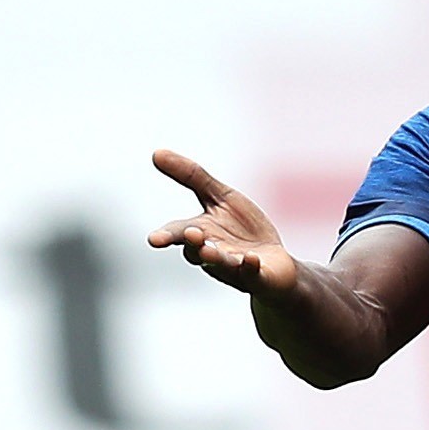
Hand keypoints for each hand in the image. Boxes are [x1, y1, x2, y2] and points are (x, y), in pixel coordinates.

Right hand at [146, 149, 298, 296]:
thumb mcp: (220, 196)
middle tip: (191, 235)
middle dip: (192, 244)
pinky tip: (251, 259)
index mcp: (201, 233)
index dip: (167, 235)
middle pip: (197, 250)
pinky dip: (250, 268)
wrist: (274, 263)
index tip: (154, 239)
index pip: (179, 232)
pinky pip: (253, 274)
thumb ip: (192, 176)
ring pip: (222, 264)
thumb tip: (155, 153)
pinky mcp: (258, 276)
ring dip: (215, 257)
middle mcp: (213, 254)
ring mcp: (235, 268)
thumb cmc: (242, 229)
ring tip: (209, 251)